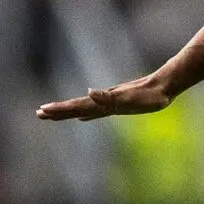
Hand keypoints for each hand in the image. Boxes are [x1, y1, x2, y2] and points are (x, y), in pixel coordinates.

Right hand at [36, 75, 170, 120]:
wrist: (165, 85)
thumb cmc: (150, 95)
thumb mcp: (131, 98)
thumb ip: (109, 97)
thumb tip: (89, 92)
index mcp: (104, 101)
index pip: (77, 106)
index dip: (60, 109)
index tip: (42, 111)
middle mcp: (104, 101)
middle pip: (76, 107)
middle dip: (58, 111)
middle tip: (38, 114)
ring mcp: (110, 102)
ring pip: (84, 108)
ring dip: (68, 112)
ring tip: (53, 114)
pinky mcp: (119, 104)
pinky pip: (98, 111)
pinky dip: (87, 114)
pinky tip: (83, 118)